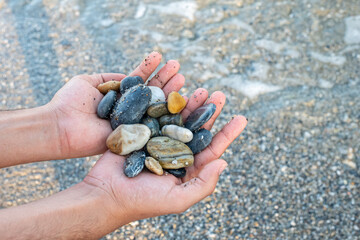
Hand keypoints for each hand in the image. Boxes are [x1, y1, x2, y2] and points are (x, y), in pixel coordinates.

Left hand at [49, 52, 184, 158]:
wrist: (62, 126)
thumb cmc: (70, 102)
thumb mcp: (88, 81)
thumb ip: (111, 78)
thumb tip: (131, 76)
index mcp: (119, 96)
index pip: (139, 80)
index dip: (150, 68)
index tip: (161, 56)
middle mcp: (128, 109)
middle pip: (151, 92)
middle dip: (165, 78)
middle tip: (177, 66)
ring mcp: (132, 122)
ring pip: (155, 106)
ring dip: (169, 91)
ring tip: (181, 77)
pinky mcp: (133, 136)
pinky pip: (152, 124)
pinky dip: (166, 114)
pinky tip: (178, 100)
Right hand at [83, 88, 246, 225]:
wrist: (105, 194)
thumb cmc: (142, 202)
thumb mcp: (178, 199)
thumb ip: (204, 183)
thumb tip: (224, 161)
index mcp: (187, 169)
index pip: (212, 149)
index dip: (227, 133)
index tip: (241, 118)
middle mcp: (175, 153)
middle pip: (197, 129)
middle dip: (209, 112)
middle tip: (220, 95)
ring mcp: (159, 141)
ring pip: (179, 119)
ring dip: (190, 104)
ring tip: (201, 89)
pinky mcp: (143, 132)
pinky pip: (158, 114)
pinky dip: (167, 102)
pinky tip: (176, 91)